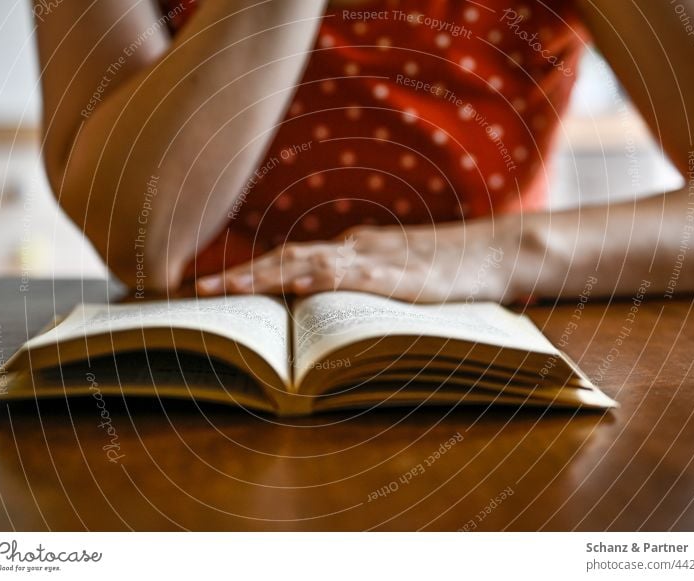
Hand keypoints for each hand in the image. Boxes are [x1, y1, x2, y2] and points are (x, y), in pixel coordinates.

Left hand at [195, 219, 518, 302]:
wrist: (494, 251)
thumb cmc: (444, 266)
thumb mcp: (393, 272)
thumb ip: (359, 277)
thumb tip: (320, 292)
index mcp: (351, 249)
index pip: (290, 257)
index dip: (251, 270)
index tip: (213, 286)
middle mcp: (356, 248)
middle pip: (288, 257)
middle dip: (242, 275)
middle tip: (199, 292)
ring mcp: (378, 258)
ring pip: (312, 263)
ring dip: (268, 275)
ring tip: (231, 289)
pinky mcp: (402, 275)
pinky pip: (357, 276)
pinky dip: (325, 280)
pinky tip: (299, 288)